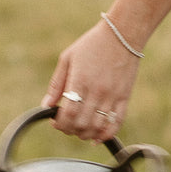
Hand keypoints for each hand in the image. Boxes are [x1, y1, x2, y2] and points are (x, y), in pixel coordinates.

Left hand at [43, 21, 140, 142]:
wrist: (123, 34)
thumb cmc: (92, 44)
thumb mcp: (68, 58)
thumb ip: (56, 84)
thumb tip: (46, 106)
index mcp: (80, 80)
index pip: (68, 113)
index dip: (60, 123)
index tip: (56, 121)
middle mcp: (97, 91)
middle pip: (81, 123)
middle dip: (70, 130)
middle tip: (66, 125)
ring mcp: (112, 95)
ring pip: (98, 126)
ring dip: (86, 134)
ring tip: (80, 130)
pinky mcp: (125, 97)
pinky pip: (117, 122)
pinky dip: (106, 134)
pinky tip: (98, 137)